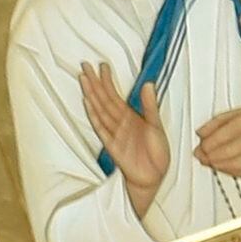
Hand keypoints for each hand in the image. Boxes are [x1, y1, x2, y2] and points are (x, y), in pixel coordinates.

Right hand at [80, 67, 168, 213]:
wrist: (154, 176)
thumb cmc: (156, 153)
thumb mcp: (156, 126)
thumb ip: (150, 106)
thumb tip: (148, 84)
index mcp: (131, 117)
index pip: (116, 95)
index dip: (108, 81)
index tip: (102, 66)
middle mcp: (120, 122)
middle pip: (104, 99)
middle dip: (95, 82)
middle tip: (85, 65)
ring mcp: (114, 132)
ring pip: (100, 109)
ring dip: (92, 94)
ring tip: (84, 78)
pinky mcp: (112, 144)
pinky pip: (101, 127)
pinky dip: (94, 114)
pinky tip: (88, 102)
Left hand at [195, 107, 240, 176]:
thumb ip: (218, 121)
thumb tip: (201, 132)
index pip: (216, 139)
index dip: (204, 143)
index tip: (201, 142)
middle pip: (219, 155)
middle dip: (206, 155)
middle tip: (201, 152)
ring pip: (226, 167)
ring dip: (214, 164)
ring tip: (209, 159)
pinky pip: (236, 174)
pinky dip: (225, 170)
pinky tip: (223, 165)